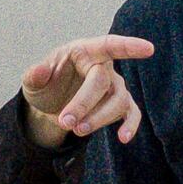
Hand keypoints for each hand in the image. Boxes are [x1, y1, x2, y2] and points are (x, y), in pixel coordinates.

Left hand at [22, 33, 155, 148]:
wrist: (51, 106)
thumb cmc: (46, 86)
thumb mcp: (33, 82)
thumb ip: (34, 76)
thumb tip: (39, 72)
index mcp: (84, 51)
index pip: (108, 45)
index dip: (128, 46)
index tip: (149, 49)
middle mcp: (103, 66)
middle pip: (103, 83)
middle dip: (84, 104)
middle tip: (65, 122)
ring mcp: (114, 86)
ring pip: (118, 100)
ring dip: (99, 118)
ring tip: (77, 131)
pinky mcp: (118, 105)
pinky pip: (131, 113)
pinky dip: (130, 125)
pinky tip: (123, 138)